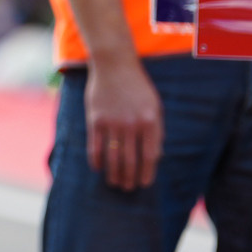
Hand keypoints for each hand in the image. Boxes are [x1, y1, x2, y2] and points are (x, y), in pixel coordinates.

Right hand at [85, 54, 163, 190]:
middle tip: (128, 188)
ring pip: (113, 157)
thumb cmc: (137, 86)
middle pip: (131, 161)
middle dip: (130, 178)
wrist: (114, 63)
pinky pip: (95, 147)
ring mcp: (112, 122)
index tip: (144, 184)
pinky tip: (98, 168)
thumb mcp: (154, 105)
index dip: (147, 174)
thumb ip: (156, 131)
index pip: (150, 156)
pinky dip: (96, 161)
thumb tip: (156, 157)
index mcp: (150, 121)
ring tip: (115, 183)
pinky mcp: (95, 120)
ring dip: (114, 174)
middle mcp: (131, 124)